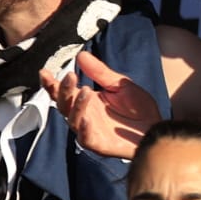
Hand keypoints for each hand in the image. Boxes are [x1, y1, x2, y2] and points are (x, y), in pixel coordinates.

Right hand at [38, 49, 161, 159]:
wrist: (157, 128)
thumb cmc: (139, 108)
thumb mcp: (120, 84)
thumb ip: (100, 72)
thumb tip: (81, 55)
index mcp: (86, 100)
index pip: (64, 91)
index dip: (52, 83)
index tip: (44, 71)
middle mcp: (84, 115)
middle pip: (64, 104)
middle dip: (63, 91)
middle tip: (70, 77)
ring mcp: (89, 130)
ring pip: (72, 120)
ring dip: (76, 105)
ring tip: (86, 90)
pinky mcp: (99, 144)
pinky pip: (85, 138)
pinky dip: (83, 129)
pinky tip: (85, 119)